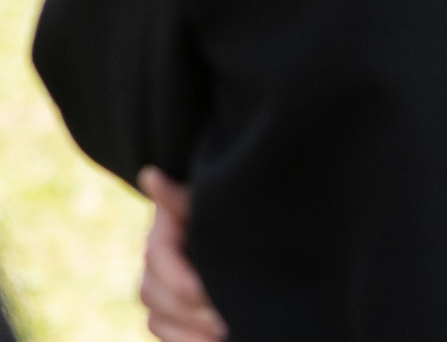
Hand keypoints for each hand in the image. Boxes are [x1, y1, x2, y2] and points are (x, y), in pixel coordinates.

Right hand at [137, 167, 225, 341]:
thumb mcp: (211, 201)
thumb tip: (151, 175)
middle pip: (153, 294)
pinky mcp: (169, 315)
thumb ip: (184, 198)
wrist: (242, 231)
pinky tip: (217, 340)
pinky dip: (188, 341)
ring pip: (157, 319)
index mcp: (164, 232)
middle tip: (226, 318)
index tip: (204, 292)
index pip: (158, 257)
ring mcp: (158, 292)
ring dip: (189, 331)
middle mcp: (154, 264)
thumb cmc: (229, 211)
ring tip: (226, 331)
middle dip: (191, 309)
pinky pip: (165, 333)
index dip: (181, 279)